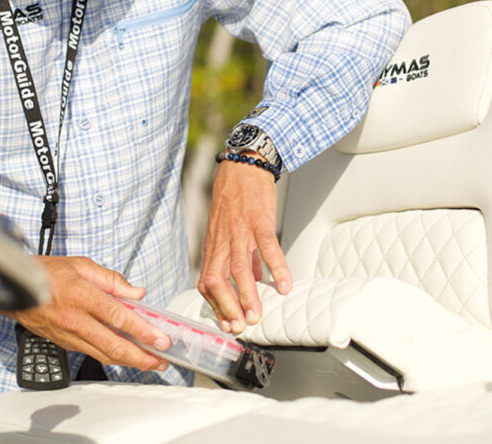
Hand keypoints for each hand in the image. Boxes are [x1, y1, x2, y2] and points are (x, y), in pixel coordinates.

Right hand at [0, 256, 170, 371]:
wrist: (15, 289)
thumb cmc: (47, 273)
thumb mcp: (81, 265)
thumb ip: (112, 280)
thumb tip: (136, 293)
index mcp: (82, 296)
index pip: (118, 317)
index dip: (143, 330)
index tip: (161, 338)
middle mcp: (76, 320)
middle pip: (114, 345)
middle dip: (142, 356)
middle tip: (161, 360)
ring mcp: (70, 335)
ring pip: (104, 355)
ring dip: (130, 361)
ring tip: (150, 362)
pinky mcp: (66, 343)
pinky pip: (93, 353)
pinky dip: (112, 357)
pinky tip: (126, 356)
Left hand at [197, 153, 291, 332]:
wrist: (243, 165)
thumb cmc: (235, 198)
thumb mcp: (228, 228)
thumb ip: (240, 257)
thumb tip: (253, 282)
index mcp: (215, 245)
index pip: (207, 280)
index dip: (215, 304)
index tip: (227, 323)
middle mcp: (223, 241)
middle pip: (217, 279)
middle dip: (227, 307)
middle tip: (240, 327)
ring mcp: (240, 231)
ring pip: (239, 269)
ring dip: (247, 296)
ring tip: (257, 315)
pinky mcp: (259, 221)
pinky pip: (267, 248)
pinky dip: (276, 269)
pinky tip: (285, 285)